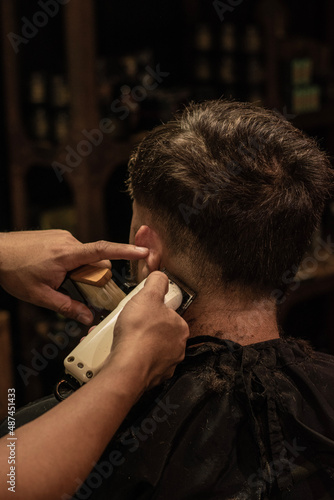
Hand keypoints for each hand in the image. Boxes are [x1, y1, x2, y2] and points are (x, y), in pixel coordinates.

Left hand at [0, 230, 147, 323]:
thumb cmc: (14, 271)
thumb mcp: (40, 295)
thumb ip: (67, 306)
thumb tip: (87, 318)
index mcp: (67, 255)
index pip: (103, 250)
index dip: (125, 251)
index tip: (143, 251)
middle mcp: (68, 241)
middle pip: (95, 259)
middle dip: (93, 275)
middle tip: (77, 289)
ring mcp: (62, 237)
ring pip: (84, 256)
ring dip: (80, 270)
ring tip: (56, 280)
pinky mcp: (57, 236)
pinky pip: (74, 251)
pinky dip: (72, 263)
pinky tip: (52, 271)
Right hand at [106, 271, 189, 389]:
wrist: (127, 368)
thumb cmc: (139, 333)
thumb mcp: (148, 295)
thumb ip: (157, 282)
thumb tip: (161, 276)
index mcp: (180, 328)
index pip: (169, 314)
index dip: (153, 309)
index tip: (141, 310)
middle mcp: (177, 348)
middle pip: (157, 332)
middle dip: (141, 327)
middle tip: (128, 323)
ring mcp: (165, 365)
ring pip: (148, 348)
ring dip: (134, 342)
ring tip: (119, 338)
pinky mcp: (150, 378)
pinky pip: (138, 363)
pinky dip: (128, 357)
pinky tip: (117, 352)